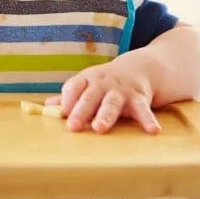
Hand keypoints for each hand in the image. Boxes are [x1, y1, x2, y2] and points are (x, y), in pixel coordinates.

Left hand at [45, 55, 160, 133]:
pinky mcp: (139, 97)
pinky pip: (143, 110)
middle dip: (81, 111)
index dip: (67, 98)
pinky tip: (152, 130)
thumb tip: (47, 106)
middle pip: (90, 97)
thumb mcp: (87, 84)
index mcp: (87, 80)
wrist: (139, 67)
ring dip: (106, 115)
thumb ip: (70, 97)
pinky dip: (148, 120)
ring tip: (100, 128)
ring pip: (112, 103)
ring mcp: (121, 90)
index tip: (61, 112)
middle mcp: (103, 84)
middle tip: (72, 126)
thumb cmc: (105, 82)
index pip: (74, 86)